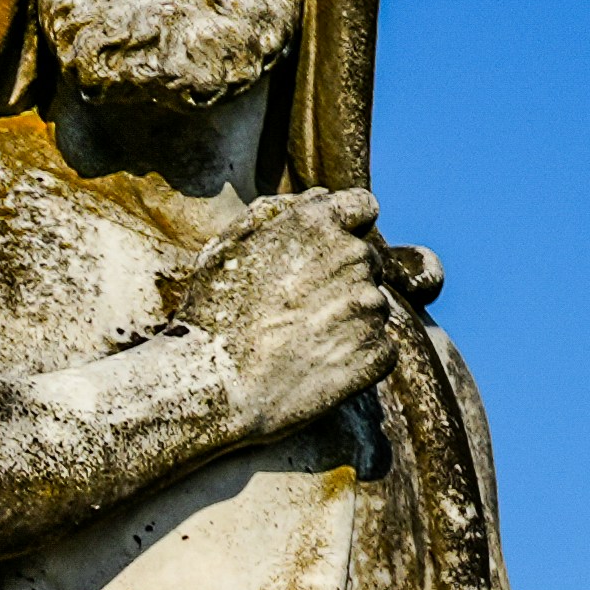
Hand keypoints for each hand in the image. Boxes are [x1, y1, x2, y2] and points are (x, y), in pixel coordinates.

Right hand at [175, 185, 400, 441]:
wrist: (216, 390)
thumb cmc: (211, 316)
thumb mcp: (225, 249)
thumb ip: (274, 213)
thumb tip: (318, 199)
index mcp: (317, 224)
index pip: (363, 206)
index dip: (347, 225)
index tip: (328, 248)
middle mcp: (354, 257)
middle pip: (367, 258)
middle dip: (342, 275)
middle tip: (298, 306)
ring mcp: (370, 307)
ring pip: (371, 304)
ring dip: (348, 316)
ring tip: (300, 340)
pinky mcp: (378, 353)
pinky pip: (379, 347)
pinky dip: (356, 356)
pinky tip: (315, 365)